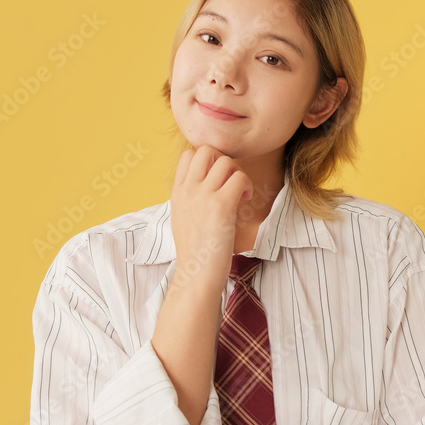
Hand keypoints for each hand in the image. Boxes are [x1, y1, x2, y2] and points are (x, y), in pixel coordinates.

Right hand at [169, 145, 252, 287]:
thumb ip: (190, 198)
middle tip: (230, 182)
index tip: (217, 179)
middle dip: (223, 160)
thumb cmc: (195, 252)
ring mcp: (202, 195)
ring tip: (240, 194)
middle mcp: (187, 189)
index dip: (207, 160)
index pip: (188, 154)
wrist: (196, 274)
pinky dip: (247, 186)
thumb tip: (206, 185)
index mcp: (177, 191)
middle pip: (206, 150)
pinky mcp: (220, 205)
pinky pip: (239, 178)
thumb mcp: (182, 218)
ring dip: (238, 174)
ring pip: (226, 161)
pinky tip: (244, 201)